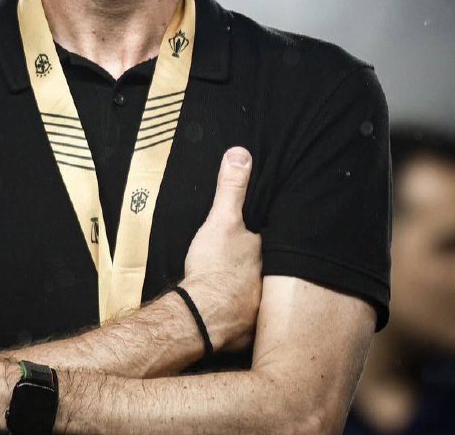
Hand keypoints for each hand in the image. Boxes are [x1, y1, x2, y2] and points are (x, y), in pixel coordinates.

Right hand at [179, 146, 261, 351]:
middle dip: (275, 265)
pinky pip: (251, 320)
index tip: (278, 231)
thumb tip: (241, 153)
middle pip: (277, 269)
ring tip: (250, 286)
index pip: (282, 240)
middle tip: (261, 260)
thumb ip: (232, 188)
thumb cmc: (214, 268)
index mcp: (271, 255)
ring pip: (266, 295)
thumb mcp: (221, 220)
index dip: (280, 236)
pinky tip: (238, 314)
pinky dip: (245, 316)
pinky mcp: (249, 331)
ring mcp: (263, 308)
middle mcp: (274, 283)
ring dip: (260, 291)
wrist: (201, 317)